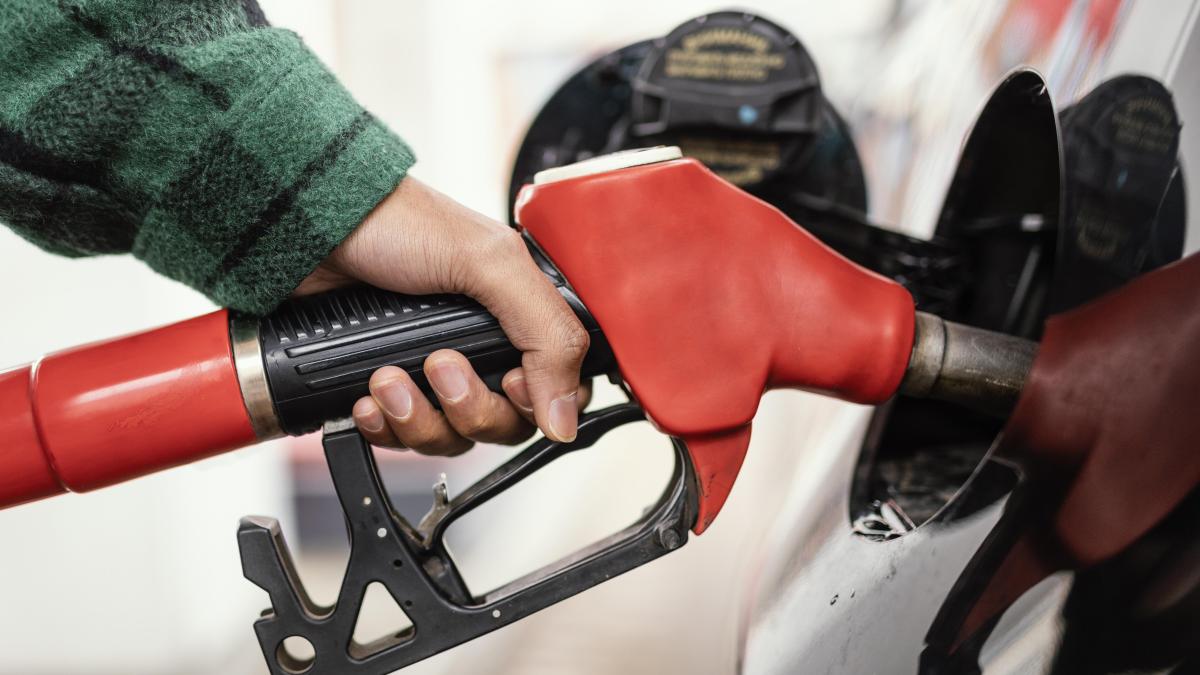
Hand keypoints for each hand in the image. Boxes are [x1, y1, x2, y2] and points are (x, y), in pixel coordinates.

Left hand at [294, 177, 590, 454]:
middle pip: (503, 425)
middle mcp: (482, 347)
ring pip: (451, 438)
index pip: (556, 390)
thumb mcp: (490, 264)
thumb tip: (567, 418)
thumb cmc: (398, 222)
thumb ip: (546, 335)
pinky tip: (365, 399)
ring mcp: (433, 371)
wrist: (311, 226)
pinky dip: (383, 427)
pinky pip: (400, 438)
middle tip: (438, 365)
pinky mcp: (388, 387)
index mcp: (519, 314)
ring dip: (418, 418)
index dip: (534, 403)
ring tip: (386, 377)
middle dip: (467, 408)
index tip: (507, 382)